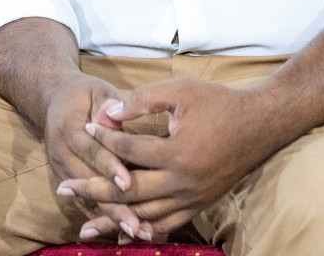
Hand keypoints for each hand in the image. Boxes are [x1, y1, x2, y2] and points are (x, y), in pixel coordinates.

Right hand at [39, 72, 148, 243]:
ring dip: (111, 218)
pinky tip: (122, 231)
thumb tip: (115, 114)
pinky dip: (103, 218)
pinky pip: (84, 203)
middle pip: (89, 184)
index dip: (110, 168)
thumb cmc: (84, 94)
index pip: (92, 152)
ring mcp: (61, 170)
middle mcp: (61, 154)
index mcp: (69, 129)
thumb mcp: (96, 91)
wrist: (53, 99)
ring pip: (86, 199)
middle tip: (137, 224)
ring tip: (137, 232)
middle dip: (114, 205)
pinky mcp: (66, 180)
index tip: (128, 184)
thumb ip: (107, 105)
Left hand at [62, 78, 288, 241]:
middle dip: (93, 191)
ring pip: (145, 215)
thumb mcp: (180, 91)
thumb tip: (107, 113)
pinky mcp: (199, 205)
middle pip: (128, 191)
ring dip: (113, 219)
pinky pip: (166, 223)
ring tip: (86, 224)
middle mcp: (183, 183)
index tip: (85, 128)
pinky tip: (125, 233)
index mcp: (177, 153)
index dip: (105, 138)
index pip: (129, 151)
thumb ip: (142, 100)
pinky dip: (143, 228)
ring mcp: (192, 198)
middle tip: (64, 190)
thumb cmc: (219, 103)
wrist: (259, 125)